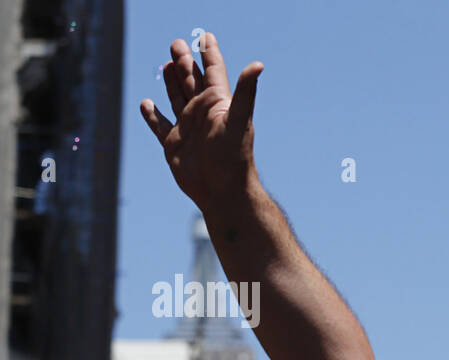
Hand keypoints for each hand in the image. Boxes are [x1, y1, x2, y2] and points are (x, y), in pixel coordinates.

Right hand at [140, 33, 262, 212]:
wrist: (223, 192)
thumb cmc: (233, 156)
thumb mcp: (238, 120)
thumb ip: (245, 92)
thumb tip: (258, 65)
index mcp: (217, 103)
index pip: (213, 71)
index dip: (209, 52)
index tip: (206, 35)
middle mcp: (202, 113)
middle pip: (191, 80)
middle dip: (184, 62)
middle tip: (176, 44)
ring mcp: (188, 128)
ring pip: (176, 98)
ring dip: (171, 82)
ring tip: (166, 65)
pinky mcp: (173, 144)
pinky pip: (160, 126)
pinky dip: (152, 115)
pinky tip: (146, 104)